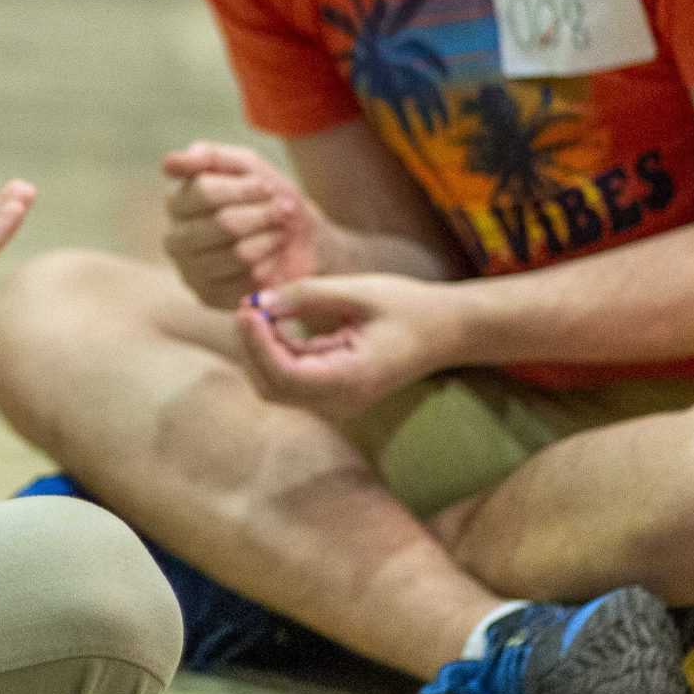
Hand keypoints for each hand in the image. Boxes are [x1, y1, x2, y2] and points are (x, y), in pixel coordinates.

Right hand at [161, 141, 317, 307]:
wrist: (299, 241)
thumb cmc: (267, 199)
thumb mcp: (246, 166)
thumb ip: (210, 156)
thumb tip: (168, 163)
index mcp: (178, 203)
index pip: (205, 191)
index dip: (244, 188)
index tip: (267, 186)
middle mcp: (176, 239)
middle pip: (224, 224)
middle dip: (262, 214)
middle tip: (283, 210)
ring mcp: (192, 272)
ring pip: (240, 253)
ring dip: (271, 237)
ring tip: (280, 232)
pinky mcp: (213, 298)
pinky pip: (250, 280)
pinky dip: (271, 264)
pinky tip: (274, 257)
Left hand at [232, 275, 465, 422]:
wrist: (447, 330)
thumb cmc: (409, 306)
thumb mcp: (359, 291)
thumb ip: (307, 295)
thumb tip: (258, 301)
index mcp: (351, 379)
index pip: (285, 375)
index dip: (257, 342)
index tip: (246, 307)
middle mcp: (340, 400)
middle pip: (272, 386)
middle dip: (252, 347)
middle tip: (248, 304)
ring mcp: (336, 401)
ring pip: (276, 386)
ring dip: (260, 349)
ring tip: (261, 308)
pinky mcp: (333, 391)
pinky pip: (291, 378)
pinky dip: (275, 351)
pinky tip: (277, 320)